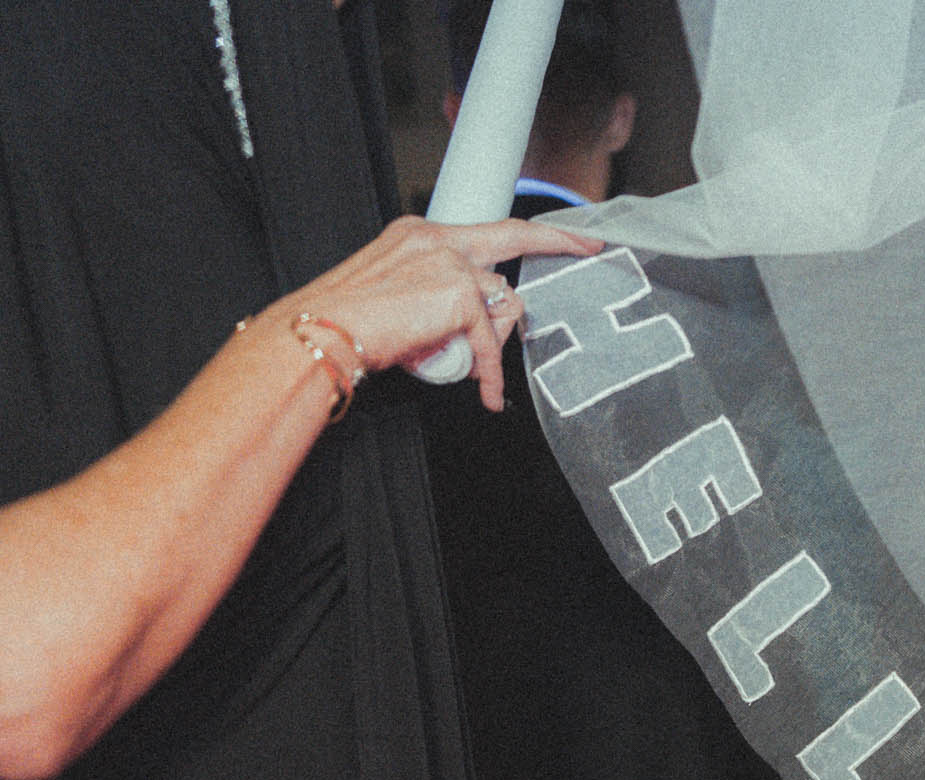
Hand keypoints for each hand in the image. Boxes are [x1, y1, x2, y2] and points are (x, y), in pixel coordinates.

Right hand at [275, 217, 603, 410]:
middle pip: (512, 239)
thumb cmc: (344, 325)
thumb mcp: (397, 299)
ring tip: (457, 363)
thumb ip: (439, 299)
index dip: (530, 233)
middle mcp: (435, 240)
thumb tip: (478, 322)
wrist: (316, 334)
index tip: (566, 234)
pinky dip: (489, 372)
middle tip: (592, 248)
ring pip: (504, 304)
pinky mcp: (458, 295)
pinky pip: (492, 341)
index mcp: (418, 236)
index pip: (486, 229)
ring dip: (491, 344)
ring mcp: (449, 264)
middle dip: (558, 243)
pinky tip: (484, 391)